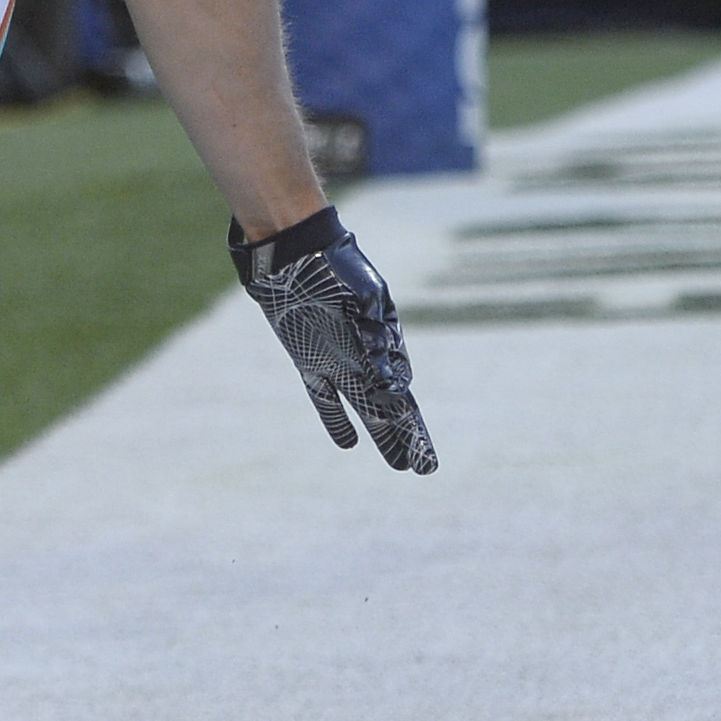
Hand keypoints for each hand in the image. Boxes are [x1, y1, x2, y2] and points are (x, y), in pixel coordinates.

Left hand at [230, 209, 435, 472]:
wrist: (296, 251)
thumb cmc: (335, 268)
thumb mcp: (364, 299)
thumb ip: (377, 338)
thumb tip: (391, 383)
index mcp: (386, 345)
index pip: (403, 397)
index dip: (413, 428)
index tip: (420, 454)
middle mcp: (367, 359)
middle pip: (391, 410)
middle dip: (407, 438)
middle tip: (424, 469)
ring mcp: (340, 362)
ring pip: (364, 409)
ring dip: (380, 435)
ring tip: (397, 464)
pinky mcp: (310, 361)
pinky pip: (326, 398)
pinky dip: (337, 420)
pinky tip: (349, 444)